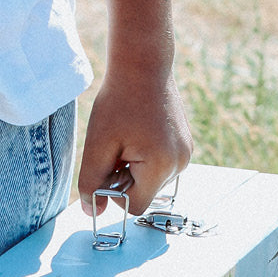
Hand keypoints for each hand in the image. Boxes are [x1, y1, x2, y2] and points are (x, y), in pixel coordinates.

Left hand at [77, 68, 192, 215]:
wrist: (143, 64)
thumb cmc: (118, 101)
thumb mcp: (97, 145)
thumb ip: (91, 183)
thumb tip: (93, 212)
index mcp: (161, 166)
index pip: (135, 206)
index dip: (116, 194)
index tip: (109, 168)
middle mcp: (180, 163)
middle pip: (144, 195)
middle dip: (126, 179)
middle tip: (116, 149)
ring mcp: (186, 155)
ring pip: (152, 182)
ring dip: (135, 170)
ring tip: (128, 139)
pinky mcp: (185, 146)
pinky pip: (160, 168)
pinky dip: (145, 160)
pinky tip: (139, 135)